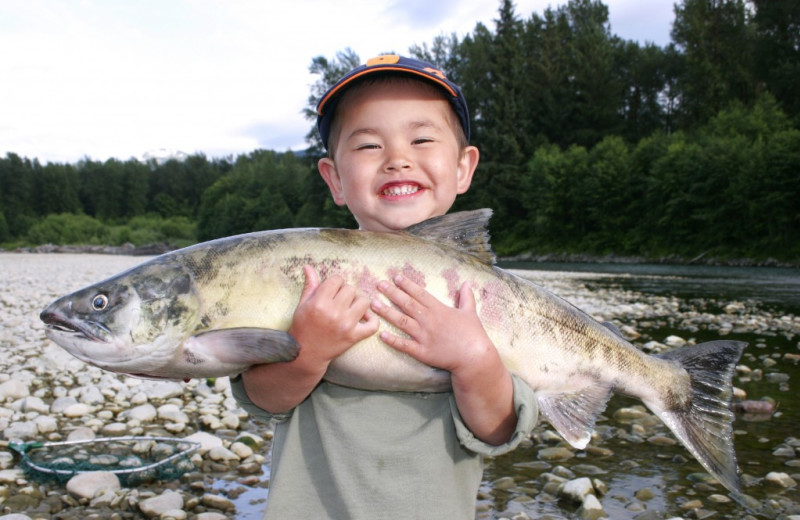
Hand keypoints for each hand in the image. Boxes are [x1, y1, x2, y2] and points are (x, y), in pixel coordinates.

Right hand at [289, 265, 379, 369]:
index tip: (332, 290)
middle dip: (345, 292)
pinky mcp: (354, 337)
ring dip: (359, 303)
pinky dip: (372, 320)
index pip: (337, 280)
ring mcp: (346, 325)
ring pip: (364, 301)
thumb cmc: (303, 326)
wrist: (306, 353)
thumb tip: (308, 266)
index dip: (335, 283)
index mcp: (319, 303)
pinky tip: (364, 318)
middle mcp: (334, 313)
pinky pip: (373, 325)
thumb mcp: (302, 305)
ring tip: (350, 308)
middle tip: (339, 301)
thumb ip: (310, 285)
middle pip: (351, 289)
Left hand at [371, 274, 494, 373]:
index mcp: (439, 310)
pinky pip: (404, 345)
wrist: (474, 358)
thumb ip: (466, 297)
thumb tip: (467, 283)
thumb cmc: (474, 335)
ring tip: (373, 304)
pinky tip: (381, 334)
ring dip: (386, 312)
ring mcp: (424, 336)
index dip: (407, 284)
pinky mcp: (422, 352)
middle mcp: (429, 320)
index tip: (396, 277)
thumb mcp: (470, 312)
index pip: (419, 294)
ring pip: (401, 321)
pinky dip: (392, 340)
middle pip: (407, 304)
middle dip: (392, 293)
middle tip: (379, 284)